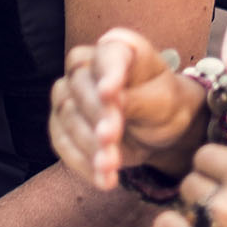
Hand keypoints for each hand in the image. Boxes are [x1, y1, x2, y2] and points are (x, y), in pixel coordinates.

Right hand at [50, 27, 205, 189]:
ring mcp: (70, 94)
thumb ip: (138, 99)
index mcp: (118, 48)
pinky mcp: (62, 123)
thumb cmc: (165, 105)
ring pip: (67, 116)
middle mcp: (87, 66)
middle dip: (96, 116)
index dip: (108, 74)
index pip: (107, 56)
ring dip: (88, 145)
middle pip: (80, 87)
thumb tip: (110, 99)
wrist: (161, 132)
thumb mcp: (164, 102)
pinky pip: (62, 142)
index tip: (110, 94)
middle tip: (110, 140)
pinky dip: (80, 162)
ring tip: (110, 169)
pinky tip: (101, 178)